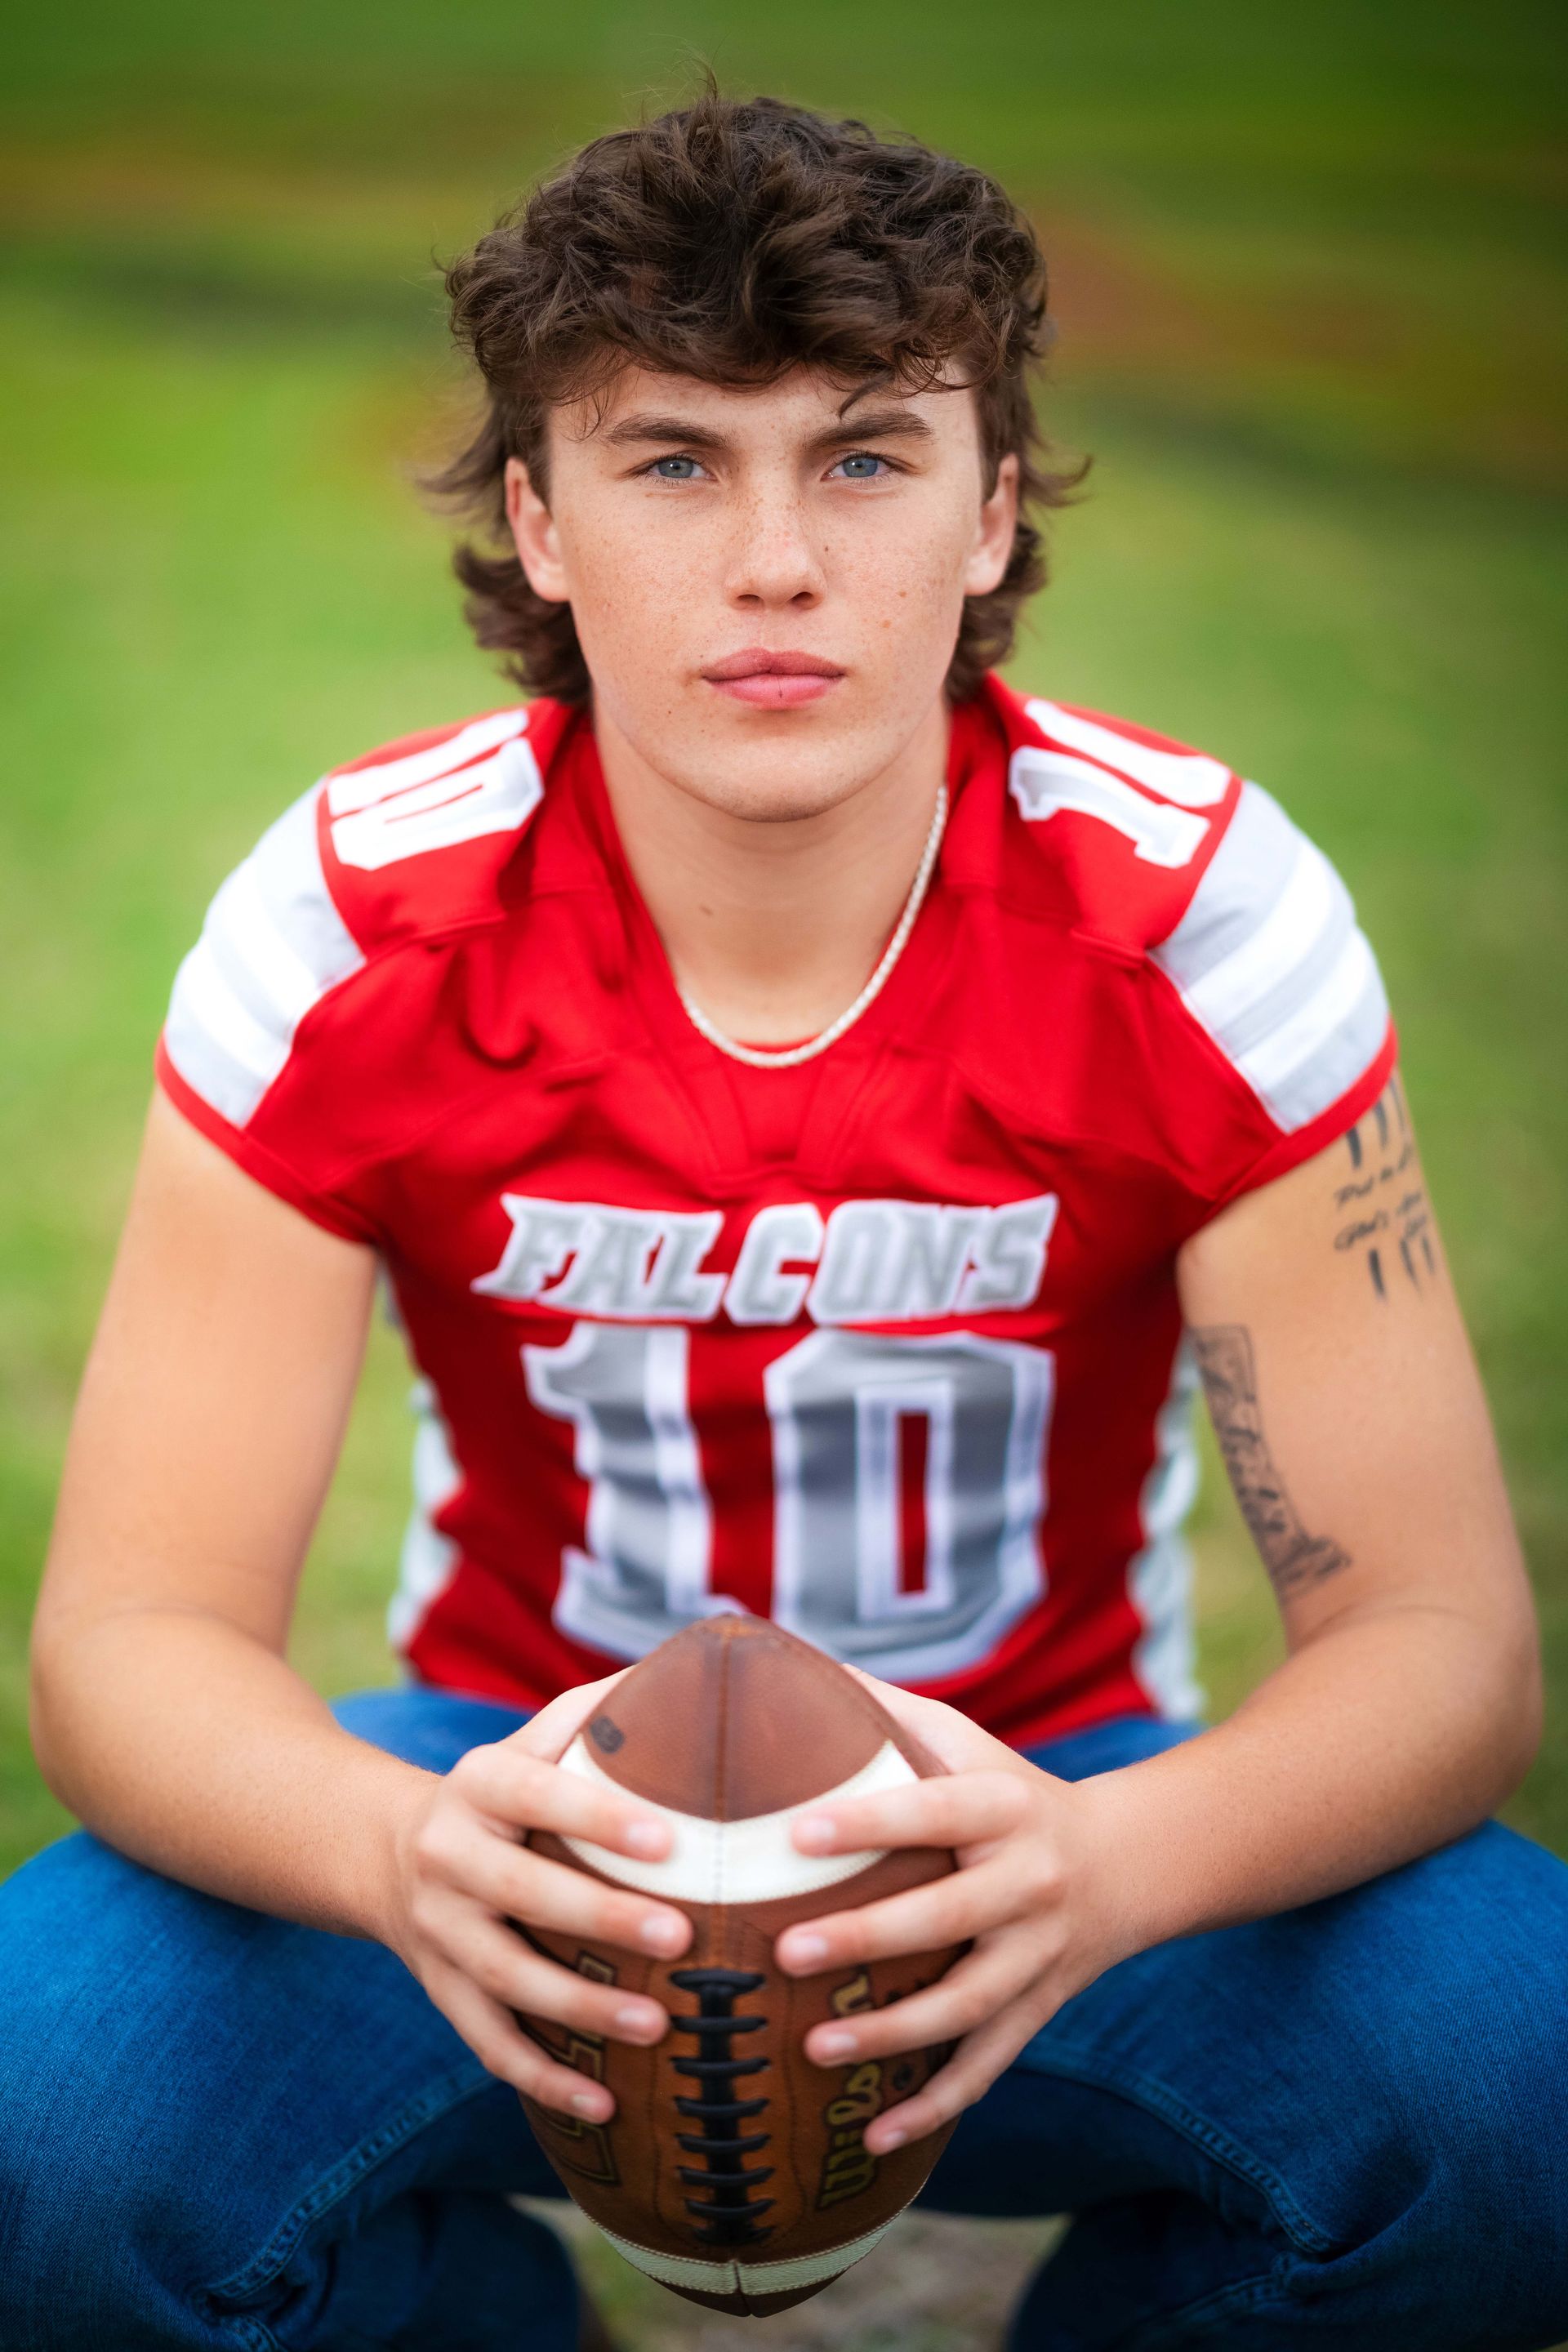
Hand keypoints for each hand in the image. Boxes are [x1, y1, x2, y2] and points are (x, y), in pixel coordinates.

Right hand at [382, 1673, 691, 2125]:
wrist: (388, 1853)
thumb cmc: (502, 1791)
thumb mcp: (527, 1742)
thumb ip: (592, 1716)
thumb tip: (689, 1675)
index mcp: (478, 1784)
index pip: (538, 1792)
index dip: (598, 1815)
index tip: (670, 1838)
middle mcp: (448, 1855)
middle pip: (522, 1892)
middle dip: (600, 1917)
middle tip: (681, 1937)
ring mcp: (437, 1932)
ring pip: (504, 1978)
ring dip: (580, 2009)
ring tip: (657, 2026)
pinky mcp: (440, 1992)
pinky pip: (488, 2044)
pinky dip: (543, 2080)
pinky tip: (606, 2105)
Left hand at [775, 1678, 1137, 2152]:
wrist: (1128, 1863)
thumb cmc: (1010, 1791)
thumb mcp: (965, 1741)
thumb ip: (883, 1709)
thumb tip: (782, 1659)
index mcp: (1003, 1807)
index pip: (933, 1811)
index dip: (869, 1821)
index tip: (795, 1831)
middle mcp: (1029, 1883)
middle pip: (947, 1917)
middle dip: (867, 1938)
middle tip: (785, 1952)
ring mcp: (1039, 1956)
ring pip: (966, 2006)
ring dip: (893, 2034)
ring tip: (814, 2049)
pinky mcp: (1038, 2012)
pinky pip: (986, 2068)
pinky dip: (933, 2105)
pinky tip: (874, 2138)